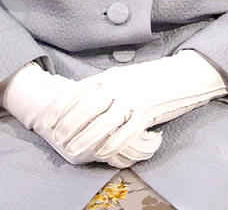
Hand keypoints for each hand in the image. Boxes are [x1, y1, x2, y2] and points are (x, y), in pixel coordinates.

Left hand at [44, 50, 227, 162]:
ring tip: (73, 149)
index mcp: (108, 75)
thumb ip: (101, 86)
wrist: (179, 75)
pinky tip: (103, 153)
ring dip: (86, 137)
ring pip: (105, 120)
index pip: (78, 90)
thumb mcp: (120, 76)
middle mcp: (118, 85)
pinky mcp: (147, 112)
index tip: (48, 121)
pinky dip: (114, 142)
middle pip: (87, 106)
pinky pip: (128, 130)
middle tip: (57, 139)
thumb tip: (77, 98)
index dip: (61, 106)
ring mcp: (133, 98)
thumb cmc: (145, 78)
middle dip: (69, 124)